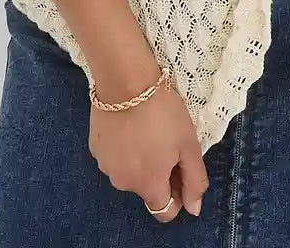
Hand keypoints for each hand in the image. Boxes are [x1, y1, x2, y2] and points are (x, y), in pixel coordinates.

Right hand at [88, 80, 208, 221]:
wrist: (124, 79)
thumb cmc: (162, 112)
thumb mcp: (189, 144)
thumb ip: (194, 181)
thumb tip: (193, 210)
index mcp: (148, 185)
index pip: (164, 211)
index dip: (177, 195)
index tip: (180, 169)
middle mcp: (123, 183)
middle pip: (146, 189)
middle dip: (158, 173)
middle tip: (165, 142)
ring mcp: (105, 165)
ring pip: (129, 172)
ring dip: (139, 160)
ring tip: (145, 129)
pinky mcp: (94, 147)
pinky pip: (114, 156)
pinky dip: (122, 147)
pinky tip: (127, 124)